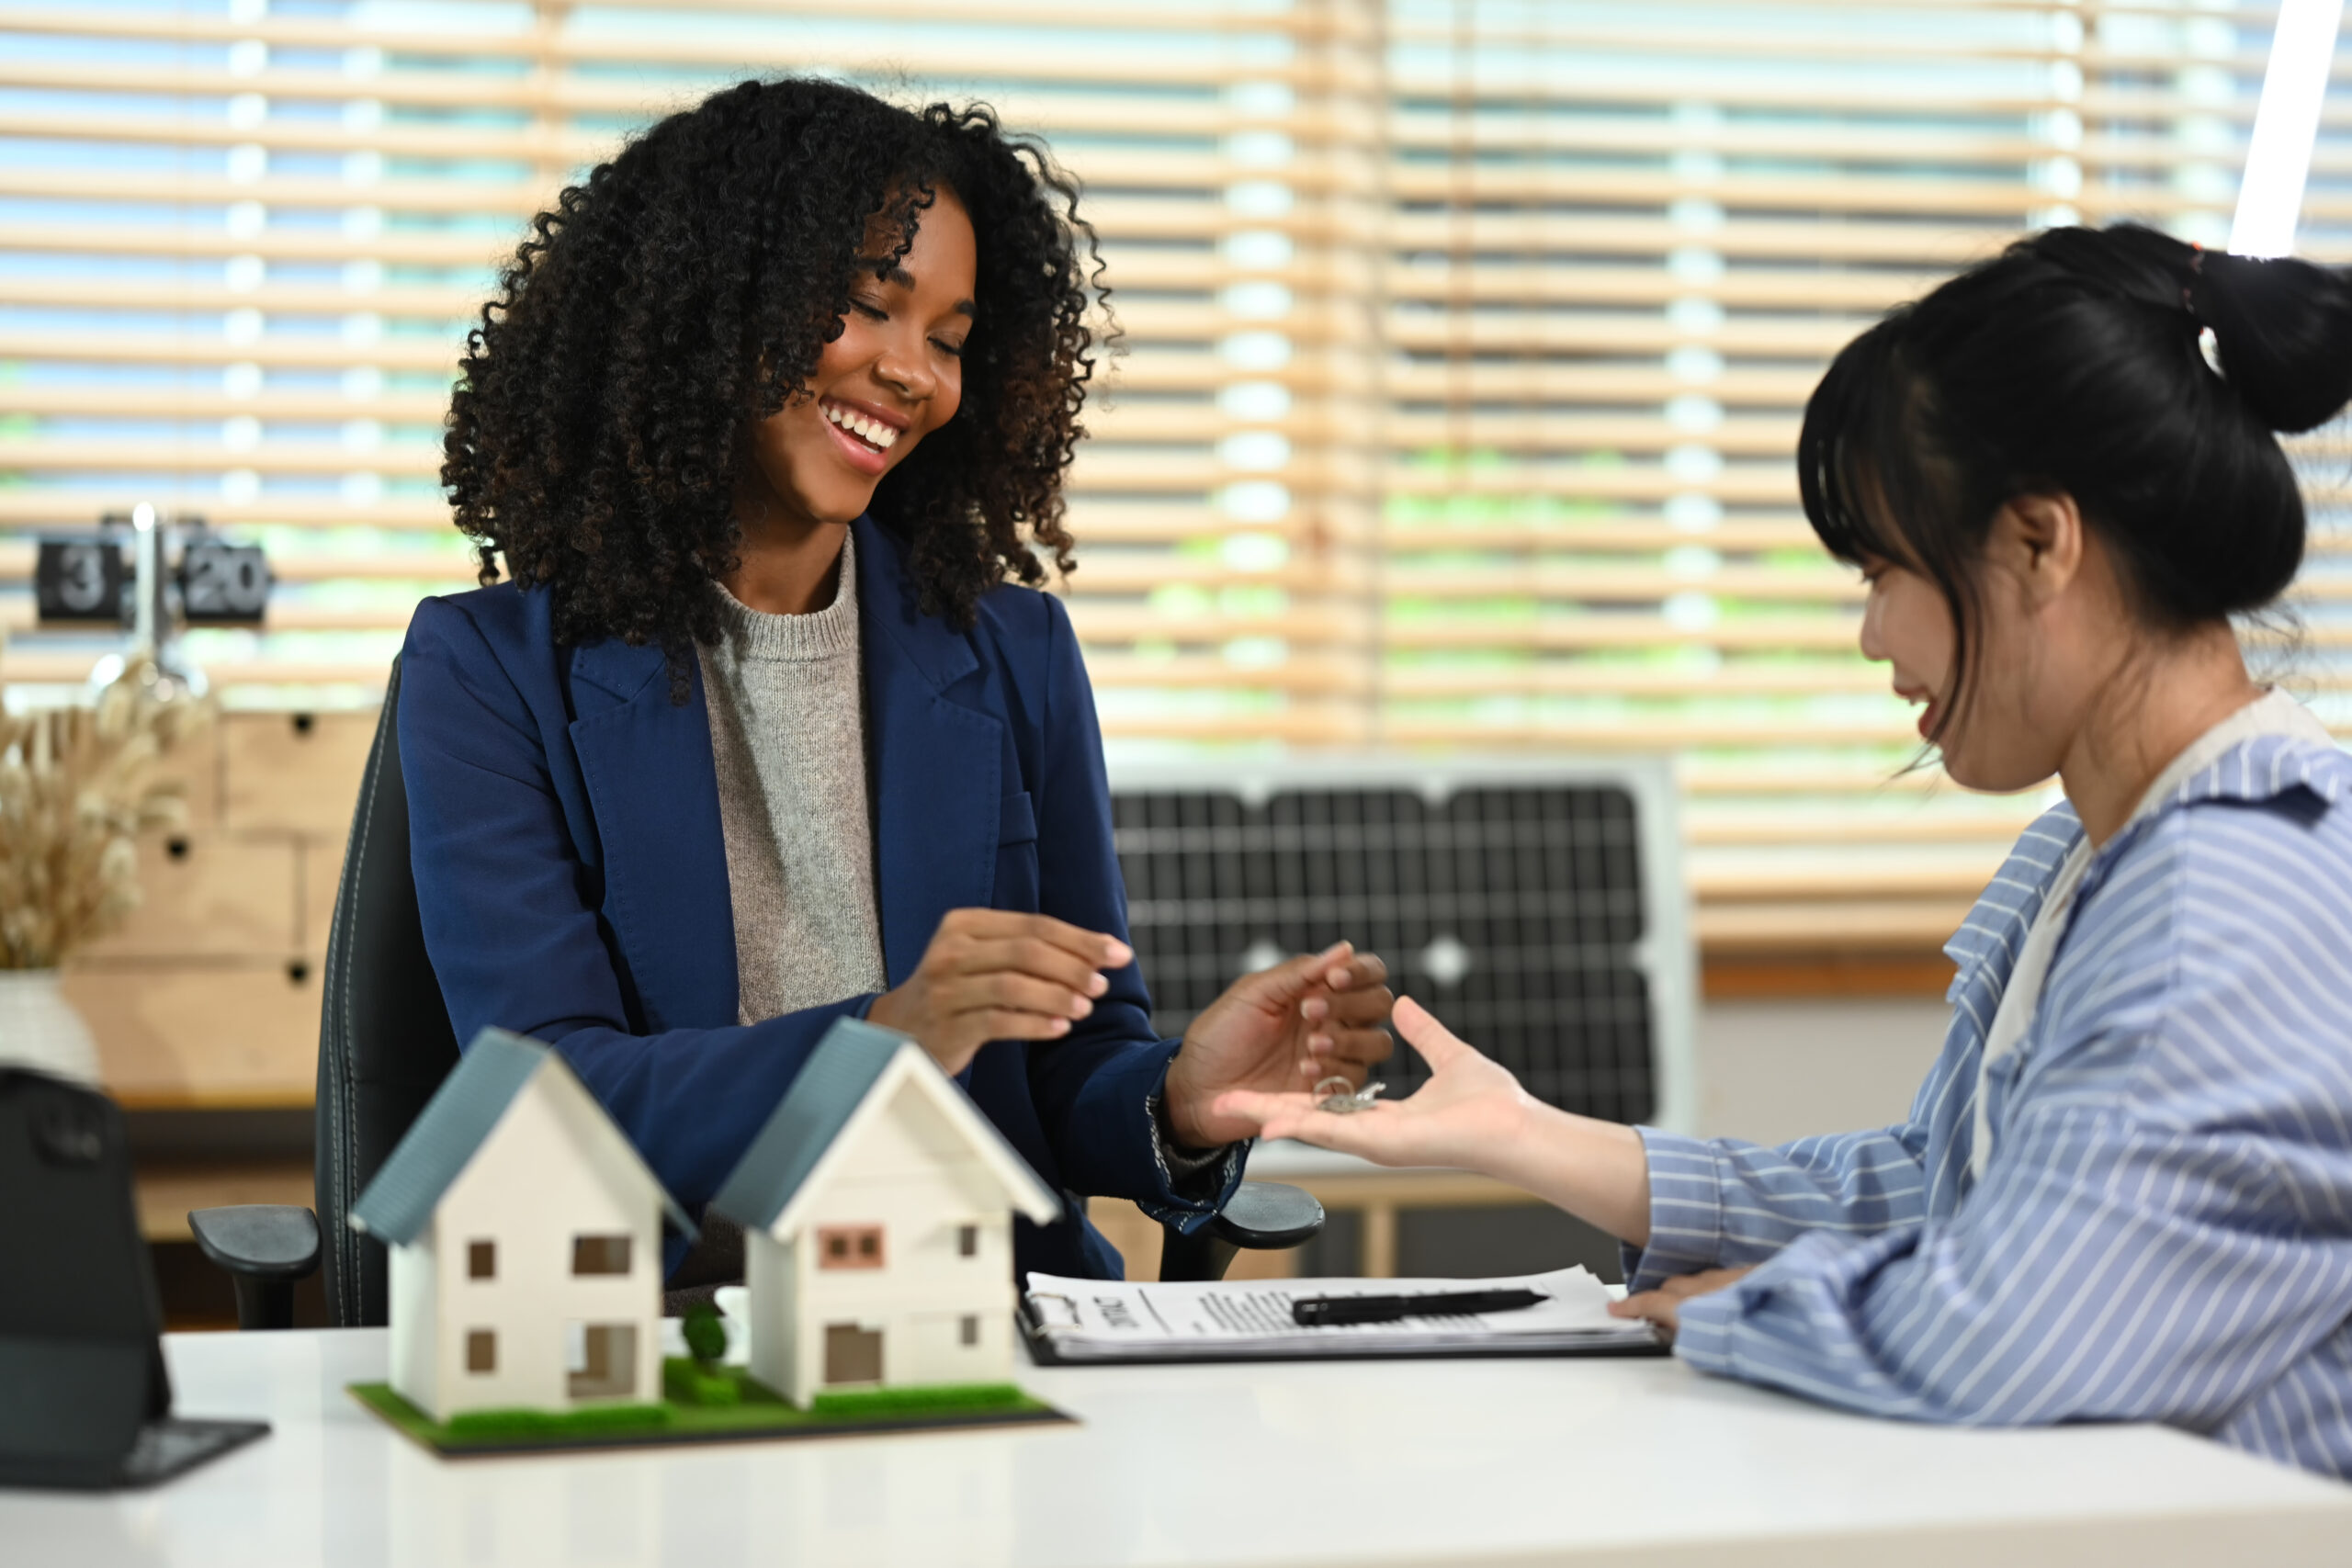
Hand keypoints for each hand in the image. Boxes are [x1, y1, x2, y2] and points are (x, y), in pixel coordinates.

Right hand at [867, 909, 1128, 1077]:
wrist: (899, 1029)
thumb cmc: (958, 990)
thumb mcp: (983, 958)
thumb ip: (1029, 951)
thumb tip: (1102, 953)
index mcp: (963, 924)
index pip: (1033, 925)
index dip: (1080, 938)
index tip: (1119, 953)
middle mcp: (950, 951)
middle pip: (1026, 952)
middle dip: (1073, 966)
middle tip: (1103, 984)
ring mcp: (945, 989)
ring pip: (1013, 986)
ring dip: (1057, 996)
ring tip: (1086, 1008)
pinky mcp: (946, 1025)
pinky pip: (998, 1022)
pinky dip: (1034, 1025)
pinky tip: (1060, 1029)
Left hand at [1161, 942, 1393, 1147]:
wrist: (1199, 1090)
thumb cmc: (1220, 1036)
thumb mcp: (1253, 995)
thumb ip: (1299, 973)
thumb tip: (1344, 949)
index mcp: (1317, 989)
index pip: (1366, 972)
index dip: (1360, 972)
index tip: (1333, 979)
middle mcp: (1334, 1018)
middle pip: (1380, 1004)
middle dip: (1351, 1005)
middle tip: (1309, 1012)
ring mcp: (1335, 1054)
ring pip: (1378, 1042)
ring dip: (1349, 1039)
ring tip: (1310, 1045)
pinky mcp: (1331, 1088)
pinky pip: (1357, 1077)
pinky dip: (1336, 1069)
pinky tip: (1305, 1070)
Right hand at [1209, 995, 1531, 1170]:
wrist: (1516, 1129)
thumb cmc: (1495, 1103)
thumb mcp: (1449, 1055)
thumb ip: (1425, 1033)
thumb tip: (1405, 1005)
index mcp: (1384, 1116)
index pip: (1326, 1102)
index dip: (1291, 1092)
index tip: (1260, 1079)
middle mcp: (1371, 1132)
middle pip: (1304, 1118)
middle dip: (1261, 1109)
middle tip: (1221, 1101)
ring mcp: (1372, 1141)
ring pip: (1306, 1125)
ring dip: (1264, 1116)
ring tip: (1225, 1108)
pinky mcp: (1380, 1143)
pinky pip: (1330, 1131)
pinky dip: (1295, 1125)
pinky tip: (1264, 1120)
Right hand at [1607, 1267, 1752, 1342]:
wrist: (1804, 1312)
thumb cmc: (1765, 1336)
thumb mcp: (1718, 1351)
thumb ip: (1693, 1338)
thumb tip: (1679, 1337)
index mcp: (1694, 1307)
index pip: (1653, 1302)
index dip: (1631, 1306)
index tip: (1617, 1309)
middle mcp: (1710, 1287)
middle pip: (1674, 1285)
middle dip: (1660, 1295)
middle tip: (1652, 1310)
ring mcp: (1734, 1277)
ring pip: (1700, 1278)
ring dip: (1688, 1289)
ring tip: (1688, 1304)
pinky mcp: (1756, 1273)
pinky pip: (1724, 1275)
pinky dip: (1713, 1285)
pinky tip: (1723, 1295)